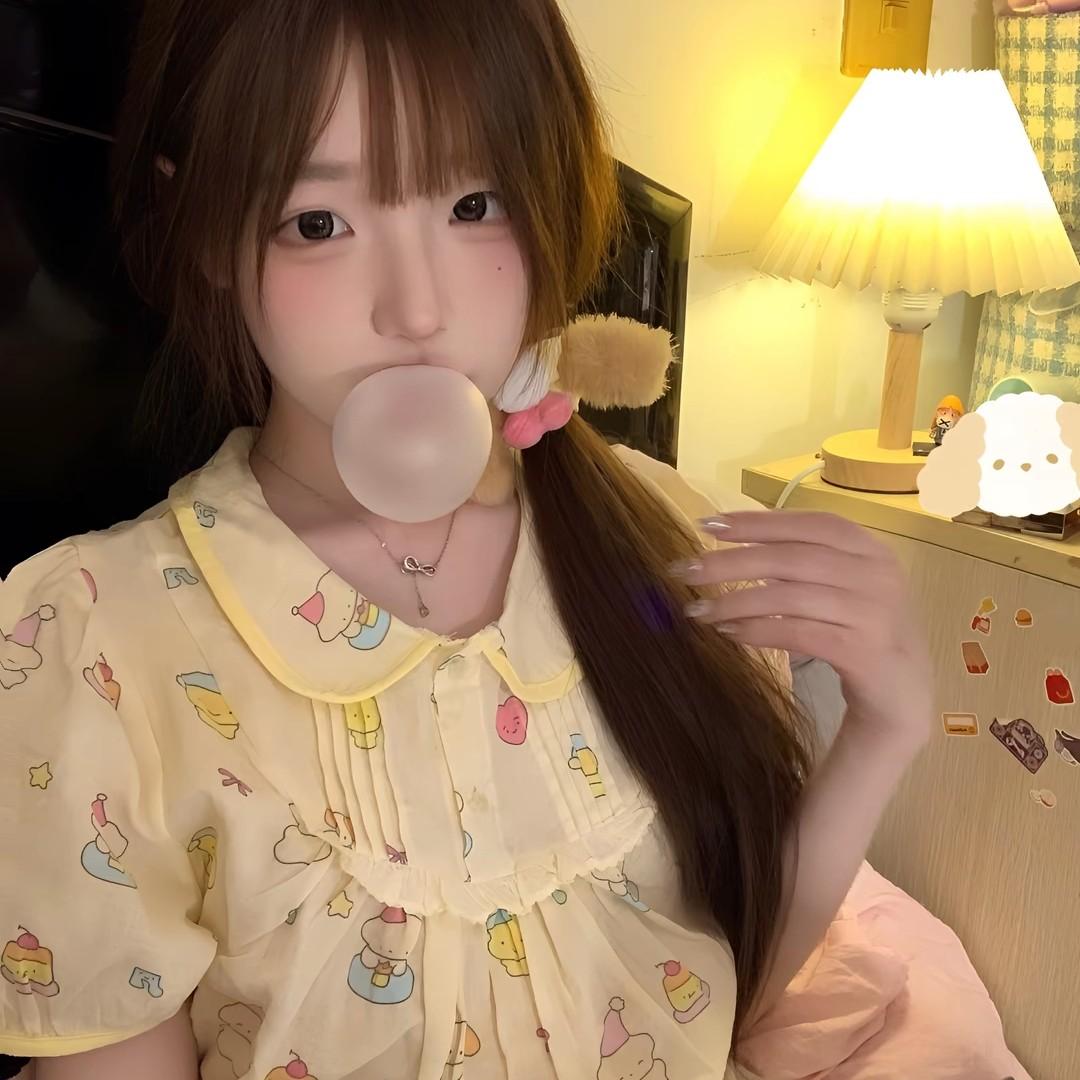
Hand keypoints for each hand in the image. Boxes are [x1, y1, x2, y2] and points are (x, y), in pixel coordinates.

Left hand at [672, 509, 933, 747]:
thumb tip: (730, 544)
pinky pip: (798, 634)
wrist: (903, 694)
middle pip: (791, 558)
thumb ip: (799, 561)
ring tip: (696, 611)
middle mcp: (877, 574)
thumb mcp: (836, 586)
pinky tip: (729, 634)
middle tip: (684, 570)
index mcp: (869, 547)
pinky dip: (758, 631)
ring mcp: (874, 613)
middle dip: (731, 562)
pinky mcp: (865, 652)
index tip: (707, 525)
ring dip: (735, 602)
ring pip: (789, 596)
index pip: (806, 523)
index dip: (756, 522)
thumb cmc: (858, 630)